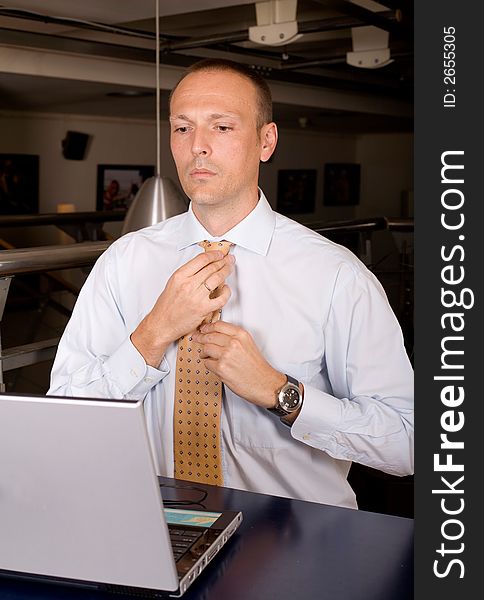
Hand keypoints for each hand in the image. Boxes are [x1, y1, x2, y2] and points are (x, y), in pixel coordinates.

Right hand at [131, 250, 234, 366]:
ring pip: (217, 279)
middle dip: (223, 261)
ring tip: (230, 268)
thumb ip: (187, 274)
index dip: (213, 255)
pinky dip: (226, 292)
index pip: (201, 260)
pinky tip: (226, 288)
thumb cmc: (166, 306)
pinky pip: (221, 298)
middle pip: (211, 268)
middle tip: (229, 259)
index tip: (219, 254)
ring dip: (226, 272)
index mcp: (180, 276)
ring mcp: (197, 297)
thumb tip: (203, 265)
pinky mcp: (204, 309)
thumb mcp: (173, 283)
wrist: (162, 324)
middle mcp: (188, 285)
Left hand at [191, 321, 285, 407]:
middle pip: (209, 336)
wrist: (264, 383)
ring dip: (204, 353)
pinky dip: (208, 364)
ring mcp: (226, 355)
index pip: (218, 325)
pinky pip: (207, 363)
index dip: (208, 327)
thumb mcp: (248, 344)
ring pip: (206, 349)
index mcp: (241, 335)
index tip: (203, 329)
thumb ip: (234, 337)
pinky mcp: (221, 368)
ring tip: (205, 355)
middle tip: (196, 338)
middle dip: (200, 337)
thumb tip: (216, 334)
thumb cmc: (257, 367)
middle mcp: (234, 343)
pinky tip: (214, 366)